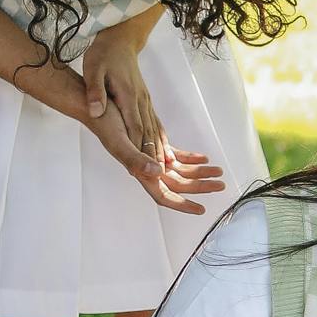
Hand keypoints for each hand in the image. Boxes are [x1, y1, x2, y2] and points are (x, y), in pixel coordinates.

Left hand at [82, 23, 163, 160]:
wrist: (120, 39)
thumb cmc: (103, 55)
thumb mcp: (93, 69)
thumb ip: (95, 91)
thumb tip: (95, 110)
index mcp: (128, 95)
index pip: (134, 127)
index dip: (138, 148)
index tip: (142, 166)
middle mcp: (140, 101)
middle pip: (148, 133)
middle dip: (153, 156)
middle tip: (158, 178)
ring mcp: (145, 101)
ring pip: (155, 129)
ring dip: (161, 150)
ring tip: (167, 171)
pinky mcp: (145, 100)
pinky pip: (156, 123)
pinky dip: (162, 139)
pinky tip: (167, 152)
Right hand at [91, 97, 225, 214]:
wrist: (96, 107)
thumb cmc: (105, 124)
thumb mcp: (120, 141)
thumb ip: (137, 160)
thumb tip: (158, 173)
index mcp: (139, 171)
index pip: (164, 196)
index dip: (182, 204)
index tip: (200, 209)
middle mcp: (146, 168)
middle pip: (178, 184)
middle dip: (200, 186)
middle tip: (221, 184)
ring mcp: (149, 157)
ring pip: (179, 171)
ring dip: (199, 172)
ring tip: (218, 171)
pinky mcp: (152, 144)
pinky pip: (174, 156)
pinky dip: (189, 157)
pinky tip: (203, 157)